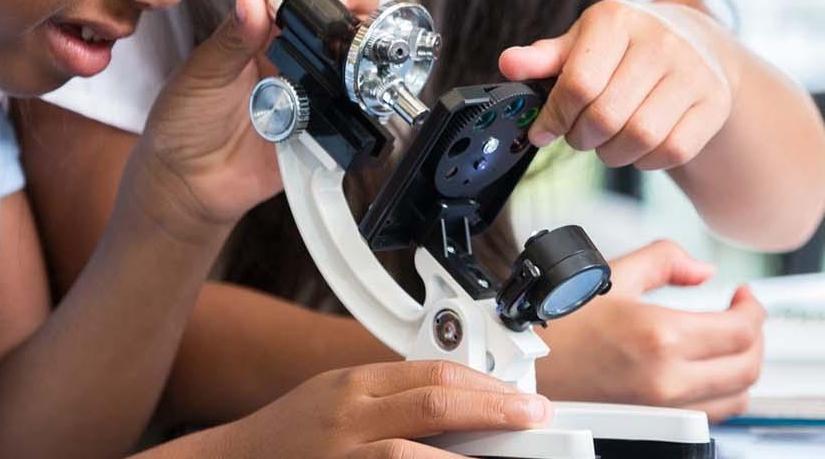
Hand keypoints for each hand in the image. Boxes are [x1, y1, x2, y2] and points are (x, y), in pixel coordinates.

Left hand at [139, 0, 378, 234]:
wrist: (189, 185)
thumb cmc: (184, 122)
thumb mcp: (201, 75)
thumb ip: (231, 39)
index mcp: (261, 29)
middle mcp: (292, 53)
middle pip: (337, 13)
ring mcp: (312, 87)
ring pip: (352, 53)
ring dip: (363, 40)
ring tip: (357, 35)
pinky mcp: (325, 124)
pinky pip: (354, 105)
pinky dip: (365, 92)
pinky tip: (361, 83)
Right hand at [200, 360, 550, 457]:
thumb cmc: (289, 439)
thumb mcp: (339, 402)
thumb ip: (393, 399)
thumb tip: (463, 405)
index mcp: (354, 387)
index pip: (433, 373)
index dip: (487, 385)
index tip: (524, 401)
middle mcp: (348, 418)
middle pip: (434, 404)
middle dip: (493, 411)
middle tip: (535, 421)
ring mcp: (341, 456)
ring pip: (410, 454)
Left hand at [500, 0, 734, 170]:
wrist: (694, 45)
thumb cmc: (625, 48)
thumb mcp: (582, 43)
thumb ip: (544, 58)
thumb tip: (508, 64)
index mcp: (617, 19)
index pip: (578, 84)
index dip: (554, 117)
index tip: (543, 130)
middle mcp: (660, 40)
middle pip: (606, 116)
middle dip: (581, 138)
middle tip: (578, 136)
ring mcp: (693, 71)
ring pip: (640, 138)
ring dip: (612, 153)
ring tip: (606, 142)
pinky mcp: (714, 102)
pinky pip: (672, 151)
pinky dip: (647, 160)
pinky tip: (638, 146)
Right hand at [537, 241, 764, 420]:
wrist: (524, 369)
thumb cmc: (557, 327)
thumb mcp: (611, 275)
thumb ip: (666, 260)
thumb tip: (702, 270)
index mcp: (659, 336)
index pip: (741, 330)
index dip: (754, 309)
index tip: (745, 296)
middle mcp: (667, 379)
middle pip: (747, 366)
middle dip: (755, 336)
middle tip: (744, 315)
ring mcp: (663, 408)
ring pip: (737, 397)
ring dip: (744, 366)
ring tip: (730, 342)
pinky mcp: (657, 425)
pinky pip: (712, 414)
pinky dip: (723, 391)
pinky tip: (710, 369)